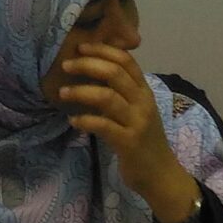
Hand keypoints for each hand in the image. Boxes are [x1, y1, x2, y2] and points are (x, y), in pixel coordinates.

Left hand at [59, 43, 199, 222]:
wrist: (160, 174)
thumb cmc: (143, 141)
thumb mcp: (135, 111)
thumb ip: (121, 93)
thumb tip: (93, 73)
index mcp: (144, 92)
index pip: (127, 61)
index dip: (103, 50)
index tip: (81, 48)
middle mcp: (143, 103)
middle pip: (115, 73)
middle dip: (87, 65)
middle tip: (65, 65)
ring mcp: (137, 122)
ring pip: (107, 97)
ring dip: (81, 91)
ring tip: (62, 92)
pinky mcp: (129, 142)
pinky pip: (103, 125)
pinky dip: (85, 120)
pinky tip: (73, 120)